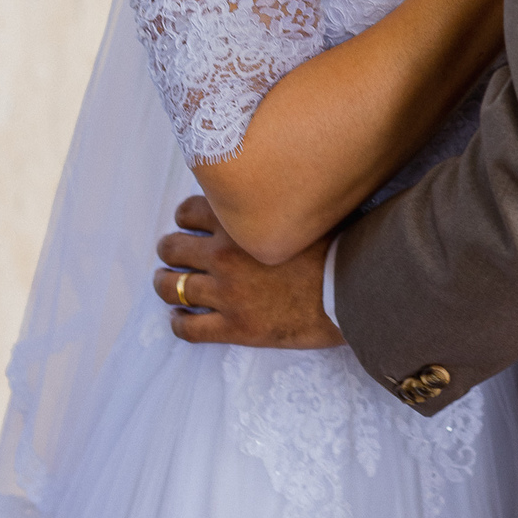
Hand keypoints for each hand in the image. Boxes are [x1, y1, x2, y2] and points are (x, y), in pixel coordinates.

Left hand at [155, 195, 344, 347]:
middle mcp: (224, 254)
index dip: (185, 218)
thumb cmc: (338, 247)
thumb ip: (277, 202)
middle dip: (170, 250)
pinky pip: (188, 329)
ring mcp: (226, 293)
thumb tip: (277, 188)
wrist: (353, 290)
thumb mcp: (303, 210)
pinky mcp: (234, 327)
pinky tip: (179, 318)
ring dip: (164, 284)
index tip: (189, 224)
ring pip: (171, 287)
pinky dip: (178, 323)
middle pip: (173, 248)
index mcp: (238, 222)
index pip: (188, 211)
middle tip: (174, 254)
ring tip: (166, 284)